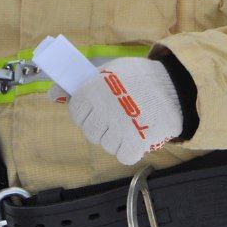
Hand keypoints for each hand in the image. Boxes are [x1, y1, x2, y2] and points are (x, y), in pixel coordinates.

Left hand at [54, 57, 182, 165]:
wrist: (174, 87)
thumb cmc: (140, 77)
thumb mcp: (108, 71)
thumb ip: (81, 84)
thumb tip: (52, 95)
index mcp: (92, 90)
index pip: (77, 111)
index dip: (86, 112)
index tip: (96, 110)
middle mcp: (102, 111)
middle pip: (91, 131)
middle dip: (101, 126)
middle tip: (115, 117)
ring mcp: (118, 129)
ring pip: (106, 145)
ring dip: (116, 138)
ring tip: (130, 124)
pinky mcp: (135, 143)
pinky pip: (123, 155)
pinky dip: (130, 149)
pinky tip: (137, 136)